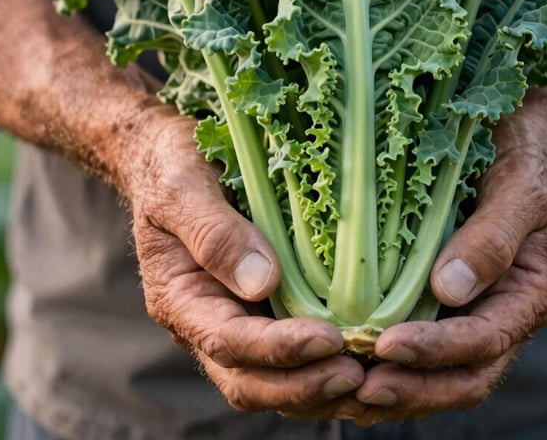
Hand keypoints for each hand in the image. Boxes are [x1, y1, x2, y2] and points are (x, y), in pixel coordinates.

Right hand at [125, 108, 366, 418]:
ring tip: (373, 376)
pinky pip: (295, 356)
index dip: (279, 349)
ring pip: (277, 380)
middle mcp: (208, 321)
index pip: (228, 342)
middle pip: (252, 380)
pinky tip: (368, 358)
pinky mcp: (267, 310)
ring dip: (322, 387)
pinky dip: (328, 366)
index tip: (329, 340)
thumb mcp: (182, 186)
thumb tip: (262, 283)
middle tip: (360, 374)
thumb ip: (214, 233)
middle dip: (305, 385)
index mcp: (180, 297)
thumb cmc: (174, 165)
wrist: (173, 158)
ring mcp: (238, 320)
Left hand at [352, 98, 546, 423]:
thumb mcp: (522, 188)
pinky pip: (426, 346)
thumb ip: (492, 238)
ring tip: (347, 394)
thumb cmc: (527, 154)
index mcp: (532, 292)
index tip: (386, 346)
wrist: (528, 136)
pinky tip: (354, 366)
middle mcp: (506, 312)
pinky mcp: (450, 298)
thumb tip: (449, 291)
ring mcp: (478, 309)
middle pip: (465, 376)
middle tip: (360, 390)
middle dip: (414, 388)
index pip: (484, 341)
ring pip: (443, 374)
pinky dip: (394, 365)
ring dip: (400, 389)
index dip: (436, 352)